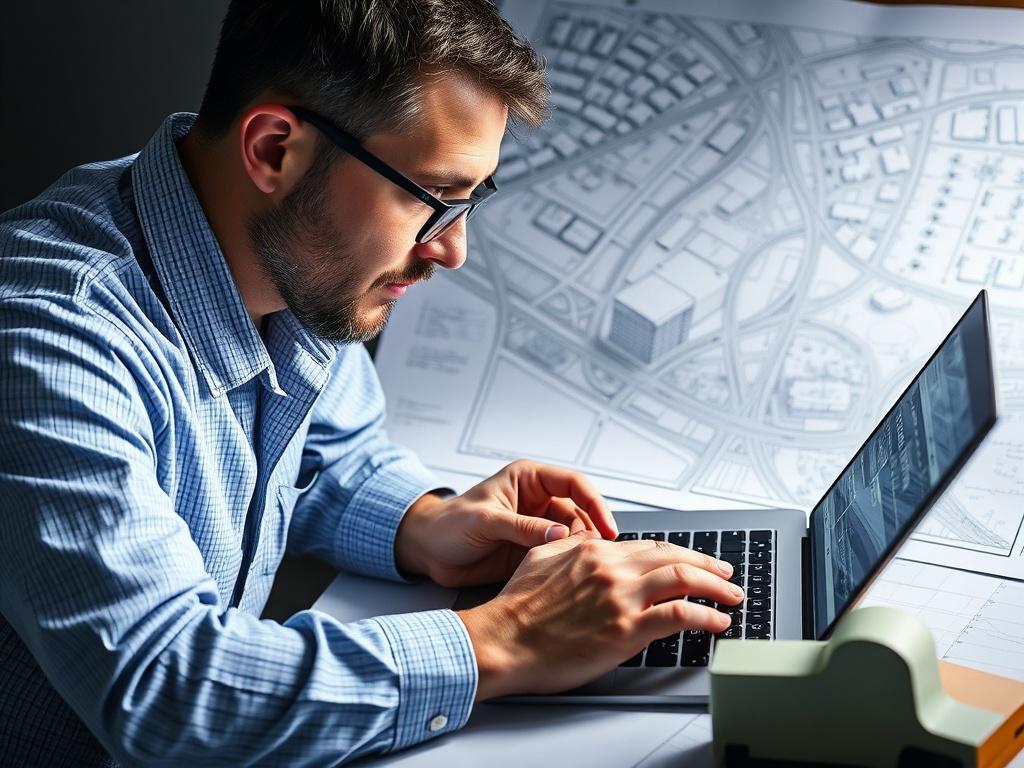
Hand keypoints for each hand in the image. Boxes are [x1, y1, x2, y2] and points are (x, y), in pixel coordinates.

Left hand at [394, 460, 616, 587]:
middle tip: (596, 555)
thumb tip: (559, 535)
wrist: (428, 551)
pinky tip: (569, 576)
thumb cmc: (448, 524)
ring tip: (584, 567)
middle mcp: (537, 501)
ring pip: (573, 537)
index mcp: (528, 480)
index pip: (574, 484)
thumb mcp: (486, 521)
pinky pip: (559, 556)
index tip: (607, 527)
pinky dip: (568, 565)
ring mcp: (536, 527)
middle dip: (591, 532)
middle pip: (580, 513)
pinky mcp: (532, 551)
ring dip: (580, 551)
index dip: (594, 503)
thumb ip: (522, 528)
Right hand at [457, 531, 742, 699]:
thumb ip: (569, 545)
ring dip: (716, 586)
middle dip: (707, 563)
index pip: (650, 546)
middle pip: (675, 557)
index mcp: (593, 551)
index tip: (692, 561)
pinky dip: (706, 616)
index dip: (678, 554)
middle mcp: (612, 568)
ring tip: (732, 595)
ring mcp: (621, 598)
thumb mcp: (541, 558)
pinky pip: (680, 616)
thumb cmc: (517, 608)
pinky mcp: (627, 629)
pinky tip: (717, 621)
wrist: (503, 640)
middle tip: (725, 572)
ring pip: (684, 579)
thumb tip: (585, 538)